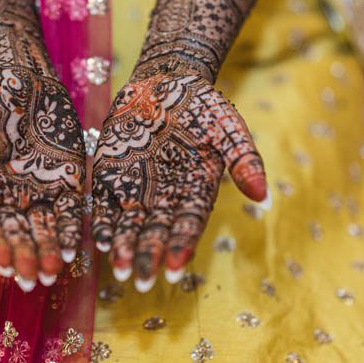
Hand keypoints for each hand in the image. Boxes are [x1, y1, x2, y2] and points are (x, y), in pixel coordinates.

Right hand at [0, 67, 84, 289]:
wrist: (21, 75)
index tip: (1, 263)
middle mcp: (8, 195)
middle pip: (15, 232)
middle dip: (23, 255)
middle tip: (30, 279)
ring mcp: (38, 190)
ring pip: (42, 228)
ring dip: (46, 252)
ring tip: (51, 273)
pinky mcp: (65, 180)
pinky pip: (69, 211)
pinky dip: (71, 231)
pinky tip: (74, 250)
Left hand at [91, 71, 266, 290]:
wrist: (164, 81)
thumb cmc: (202, 106)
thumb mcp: (229, 128)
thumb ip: (244, 160)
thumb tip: (263, 197)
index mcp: (197, 190)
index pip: (189, 223)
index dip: (181, 245)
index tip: (174, 268)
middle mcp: (166, 196)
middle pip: (157, 231)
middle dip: (148, 256)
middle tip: (141, 281)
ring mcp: (138, 187)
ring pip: (130, 223)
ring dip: (124, 247)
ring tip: (118, 270)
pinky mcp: (112, 175)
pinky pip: (105, 204)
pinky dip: (103, 222)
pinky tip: (99, 241)